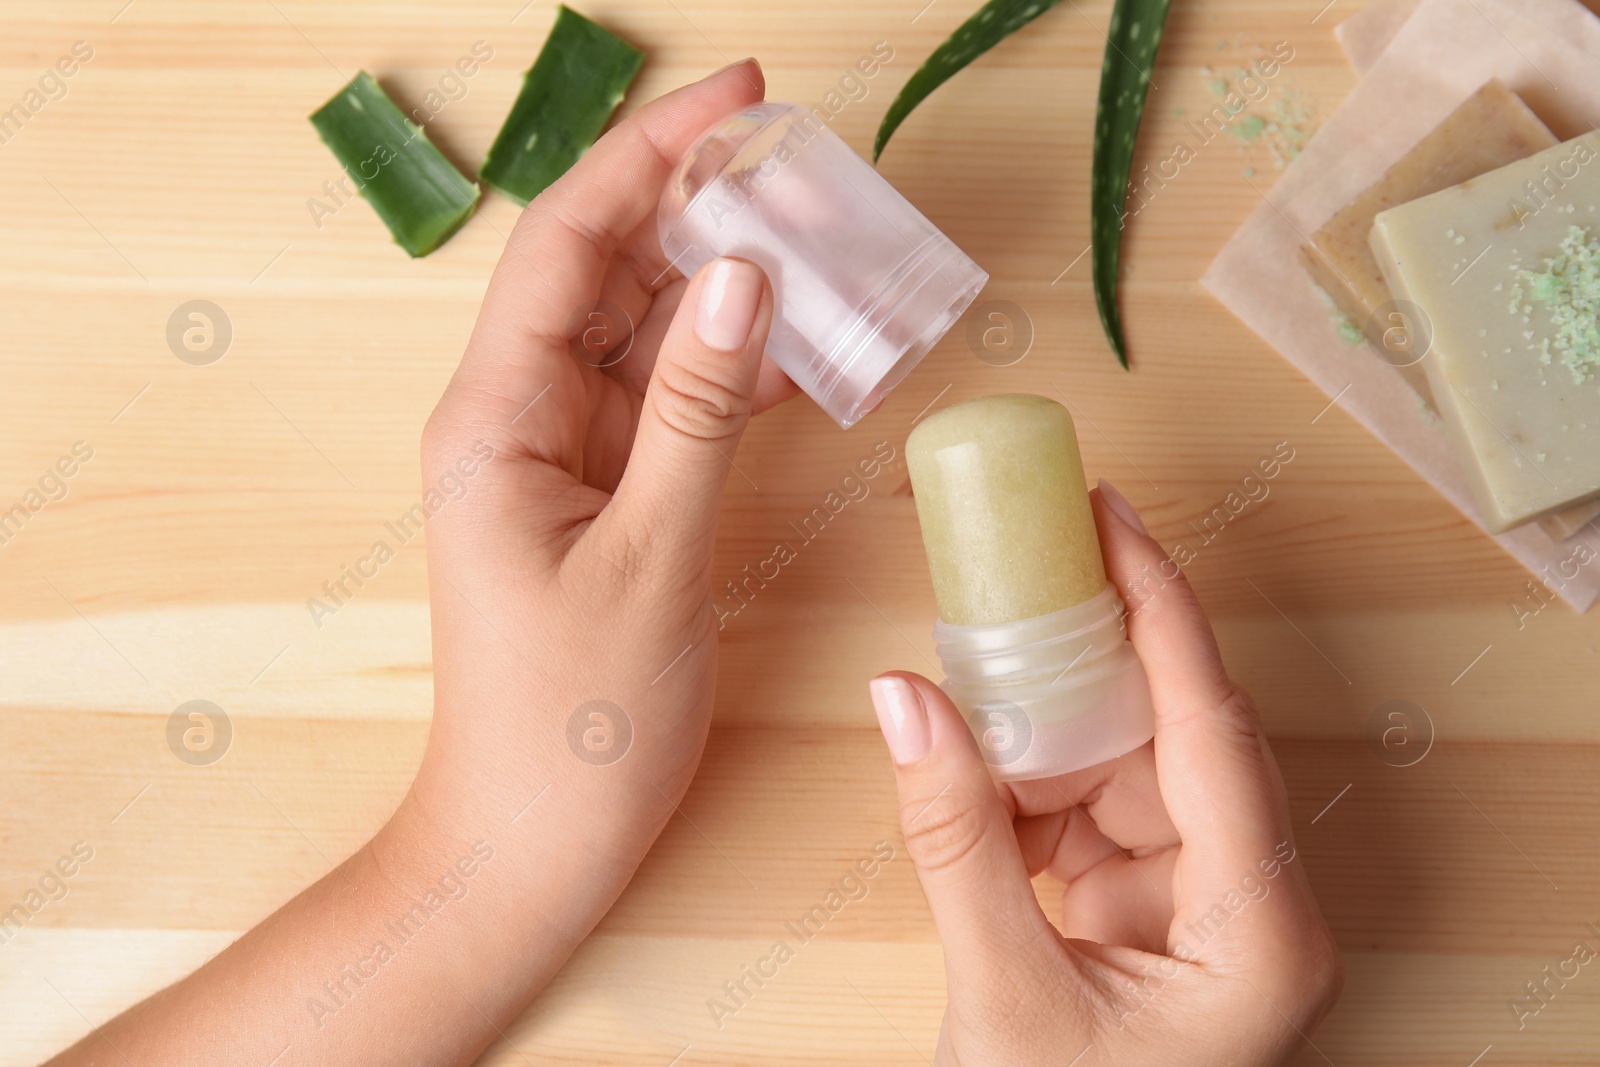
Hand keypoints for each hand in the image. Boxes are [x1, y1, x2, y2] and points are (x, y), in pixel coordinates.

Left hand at [410, 56, 795, 909]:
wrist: (531, 840)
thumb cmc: (572, 721)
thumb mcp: (649, 555)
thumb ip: (696, 410)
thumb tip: (744, 276)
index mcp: (494, 416)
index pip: (568, 242)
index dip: (650, 156)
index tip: (740, 96)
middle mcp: (515, 418)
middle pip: (603, 270)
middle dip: (695, 207)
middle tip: (800, 167)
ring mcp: (557, 457)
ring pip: (640, 333)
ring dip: (720, 287)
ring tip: (815, 244)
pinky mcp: (599, 497)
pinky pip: (663, 403)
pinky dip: (726, 371)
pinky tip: (795, 351)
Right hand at [868, 482, 1341, 1065]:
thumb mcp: (1002, 999)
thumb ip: (953, 842)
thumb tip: (900, 696)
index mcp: (1259, 929)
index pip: (1212, 729)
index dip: (1161, 609)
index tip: (1112, 519)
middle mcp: (1246, 904)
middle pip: (1172, 737)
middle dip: (1089, 659)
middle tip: (1025, 565)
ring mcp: (1196, 909)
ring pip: (1123, 768)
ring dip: (1044, 729)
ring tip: (975, 671)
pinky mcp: (1144, 915)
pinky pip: (1089, 813)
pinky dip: (1028, 787)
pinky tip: (979, 762)